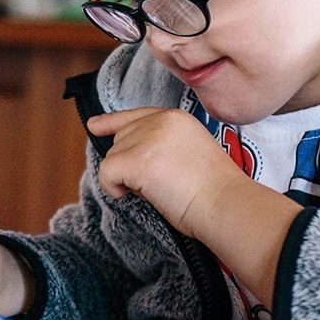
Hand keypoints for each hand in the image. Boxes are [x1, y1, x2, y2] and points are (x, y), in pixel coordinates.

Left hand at [86, 108, 247, 238]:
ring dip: (127, 179)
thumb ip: (162, 144)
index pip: (136, 116)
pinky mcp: (136, 159)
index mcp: (176, 118)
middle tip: (161, 183)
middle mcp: (160, 121)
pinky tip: (138, 195)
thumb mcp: (190, 151)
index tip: (95, 125)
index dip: (112, 122)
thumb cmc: (214, 190)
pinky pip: (106, 172)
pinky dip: (114, 188)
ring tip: (160, 188)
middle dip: (131, 164)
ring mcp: (147, 139)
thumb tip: (129, 155)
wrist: (224, 203)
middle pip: (121, 140)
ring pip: (112, 157)